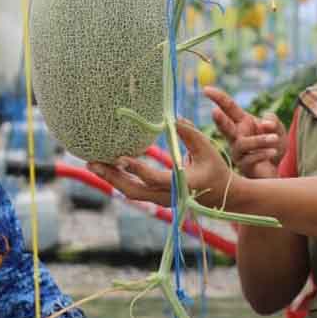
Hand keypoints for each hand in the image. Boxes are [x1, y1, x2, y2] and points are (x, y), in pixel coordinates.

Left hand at [90, 120, 234, 210]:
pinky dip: (120, 179)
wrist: (223, 195)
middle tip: (93, 163)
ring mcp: (162, 200)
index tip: (121, 157)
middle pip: (135, 191)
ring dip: (112, 179)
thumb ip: (189, 134)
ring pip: (132, 192)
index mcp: (184, 185)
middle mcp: (170, 196)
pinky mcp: (158, 198)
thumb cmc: (216, 169)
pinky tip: (107, 167)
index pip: (155, 179)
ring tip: (93, 164)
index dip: (138, 169)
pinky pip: (135, 190)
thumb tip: (172, 118)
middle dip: (113, 178)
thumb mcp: (207, 148)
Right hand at [204, 86, 285, 179]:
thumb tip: (265, 123)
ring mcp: (238, 152)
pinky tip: (274, 152)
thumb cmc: (274, 146)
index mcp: (242, 122)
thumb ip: (273, 122)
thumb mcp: (278, 130)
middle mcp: (236, 136)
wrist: (276, 170)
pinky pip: (251, 158)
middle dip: (219, 120)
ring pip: (242, 144)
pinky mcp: (244, 165)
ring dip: (260, 140)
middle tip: (214, 112)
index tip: (205, 90)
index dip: (217, 98)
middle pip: (225, 126)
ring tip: (275, 138)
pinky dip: (264, 153)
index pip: (228, 107)